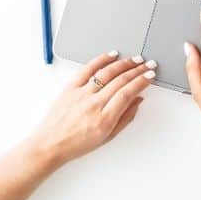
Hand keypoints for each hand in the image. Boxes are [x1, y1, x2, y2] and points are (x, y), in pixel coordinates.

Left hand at [27, 51, 156, 165]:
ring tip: (135, 59)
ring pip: (106, 72)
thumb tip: (138, 100)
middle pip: (120, 81)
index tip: (150, 75)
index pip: (127, 93)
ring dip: (124, 63)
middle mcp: (93, 104)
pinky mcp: (70, 87)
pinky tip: (112, 55)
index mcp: (104, 119)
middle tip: (148, 64)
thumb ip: (125, 118)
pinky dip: (101, 59)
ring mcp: (80, 94)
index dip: (141, 82)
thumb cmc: (76, 144)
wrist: (50, 144)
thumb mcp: (107, 137)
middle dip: (138, 70)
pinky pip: (87, 69)